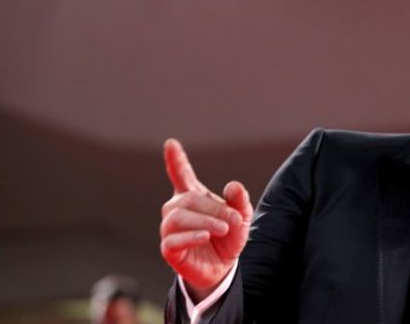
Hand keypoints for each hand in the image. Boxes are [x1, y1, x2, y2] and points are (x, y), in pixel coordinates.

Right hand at [160, 138, 252, 300]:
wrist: (222, 267)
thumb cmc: (228, 237)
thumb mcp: (241, 218)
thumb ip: (239, 201)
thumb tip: (233, 185)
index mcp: (193, 196)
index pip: (181, 175)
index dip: (176, 160)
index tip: (171, 143)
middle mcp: (177, 209)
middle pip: (189, 199)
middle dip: (213, 208)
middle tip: (233, 220)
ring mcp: (170, 229)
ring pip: (178, 217)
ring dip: (204, 221)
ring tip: (222, 229)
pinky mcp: (169, 249)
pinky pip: (172, 239)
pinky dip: (190, 236)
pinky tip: (205, 236)